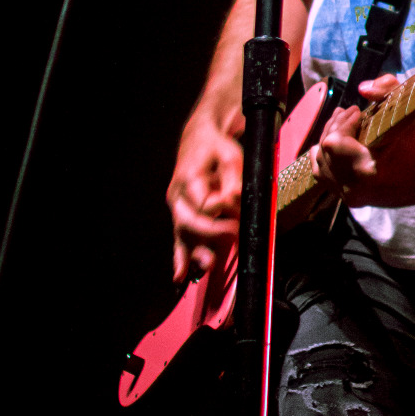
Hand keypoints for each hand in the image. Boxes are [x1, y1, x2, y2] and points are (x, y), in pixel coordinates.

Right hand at [167, 111, 242, 279]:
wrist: (199, 141)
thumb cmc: (216, 147)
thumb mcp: (231, 155)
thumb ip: (232, 178)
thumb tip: (232, 200)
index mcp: (189, 178)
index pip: (205, 203)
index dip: (221, 209)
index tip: (236, 209)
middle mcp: (178, 195)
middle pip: (190, 222)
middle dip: (212, 232)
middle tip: (233, 232)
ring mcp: (178, 207)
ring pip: (184, 233)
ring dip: (195, 251)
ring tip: (207, 265)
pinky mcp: (181, 216)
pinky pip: (179, 238)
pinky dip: (180, 258)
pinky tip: (180, 275)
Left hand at [312, 75, 414, 208]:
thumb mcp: (409, 112)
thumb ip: (388, 90)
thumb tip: (362, 88)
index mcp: (367, 172)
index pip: (335, 142)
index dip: (343, 122)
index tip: (358, 111)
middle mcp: (355, 189)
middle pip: (325, 150)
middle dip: (336, 127)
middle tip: (350, 114)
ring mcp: (350, 197)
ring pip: (320, 162)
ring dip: (329, 139)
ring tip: (342, 125)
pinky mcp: (349, 199)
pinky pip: (323, 175)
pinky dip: (325, 157)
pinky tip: (335, 143)